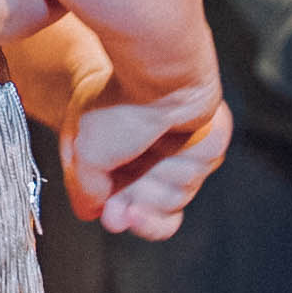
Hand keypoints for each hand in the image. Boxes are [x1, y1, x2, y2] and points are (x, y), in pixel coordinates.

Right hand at [67, 78, 229, 235]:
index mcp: (118, 161)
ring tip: (153, 145)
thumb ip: (86, 190)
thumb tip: (93, 211)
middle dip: (143, 206)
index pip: (132, 211)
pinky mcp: (206, 142)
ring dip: (165, 176)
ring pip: (182, 191)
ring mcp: (180, 152)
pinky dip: (190, 158)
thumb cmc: (116, 107)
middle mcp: (149, 159)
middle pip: (159, 209)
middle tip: (128, 202)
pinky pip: (203, 169)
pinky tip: (176, 136)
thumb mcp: (85, 154)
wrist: (154, 73)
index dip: (128, 219)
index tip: (117, 218)